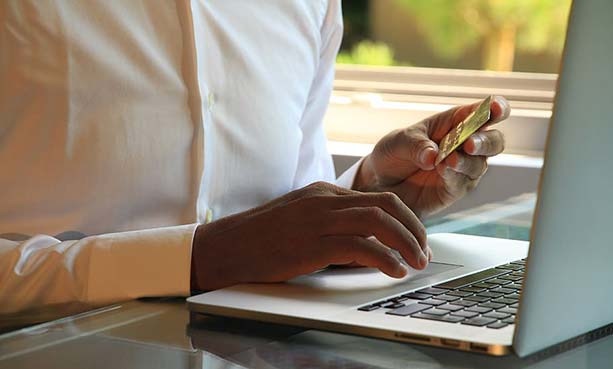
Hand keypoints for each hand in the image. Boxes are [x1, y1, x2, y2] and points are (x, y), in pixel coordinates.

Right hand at [190, 182, 430, 290]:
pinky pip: (360, 247)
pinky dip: (385, 259)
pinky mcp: (312, 243)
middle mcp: (324, 200)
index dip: (405, 220)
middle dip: (414, 229)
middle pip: (386, 205)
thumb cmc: (260, 238)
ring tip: (418, 262)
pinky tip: (395, 271)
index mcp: (323, 192)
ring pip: (379, 222)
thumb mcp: (299, 220)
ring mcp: (318, 220)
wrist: (224, 247)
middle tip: (424, 251)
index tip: (416, 239)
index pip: (377, 198)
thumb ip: (331, 223)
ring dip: (407, 243)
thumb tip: (365, 244)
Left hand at [353, 96, 510, 217]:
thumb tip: (433, 156)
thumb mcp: (398, 142)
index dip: (496, 108)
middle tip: (470, 143)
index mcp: (455, 122)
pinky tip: (442, 170)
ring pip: (480, 164)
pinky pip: (461, 183)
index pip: (483, 112)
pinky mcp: (455, 189)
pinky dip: (454, 176)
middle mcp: (465, 144)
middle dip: (486, 140)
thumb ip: (416, 145)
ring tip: (449, 160)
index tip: (496, 108)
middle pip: (494, 141)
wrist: (379, 183)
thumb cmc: (393, 154)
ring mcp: (463, 169)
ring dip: (467, 161)